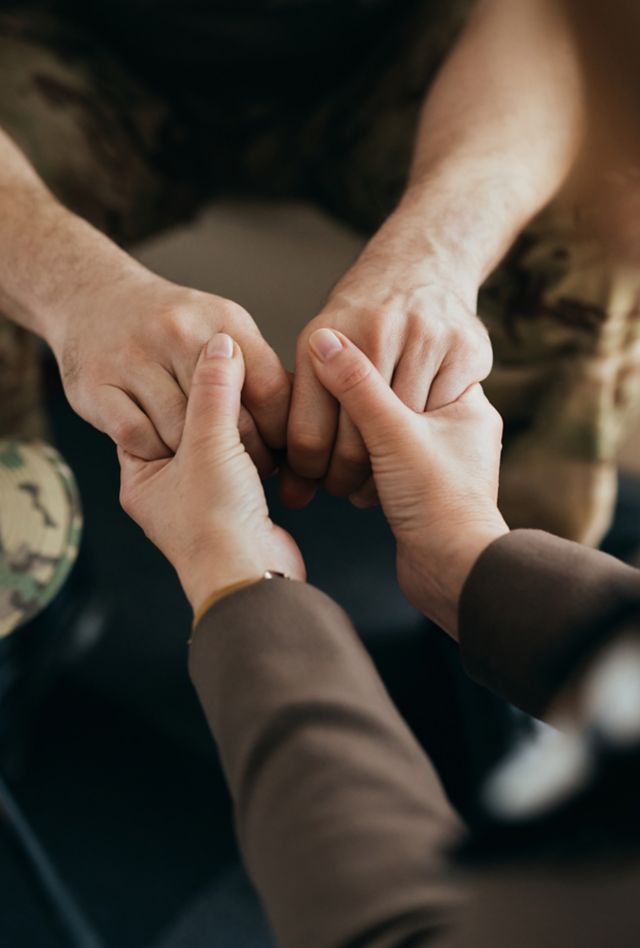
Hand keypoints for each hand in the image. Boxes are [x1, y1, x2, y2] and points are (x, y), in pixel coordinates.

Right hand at [48, 267, 290, 468]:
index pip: (271, 391)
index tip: (282, 451)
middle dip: (246, 453)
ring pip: (182, 435)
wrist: (91, 297)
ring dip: (196, 458)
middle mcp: (180, 334)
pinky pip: (138, 438)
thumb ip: (256, 366)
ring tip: (206, 462)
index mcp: (224, 322)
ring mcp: (135, 359)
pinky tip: (163, 450)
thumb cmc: (167, 324)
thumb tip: (300, 414)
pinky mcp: (99, 387)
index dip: (281, 432)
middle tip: (248, 467)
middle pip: (230, 420)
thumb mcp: (221, 326)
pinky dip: (154, 451)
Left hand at [118, 333, 304, 612]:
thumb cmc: (216, 524)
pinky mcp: (240, 504)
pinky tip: (274, 428)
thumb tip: (221, 343)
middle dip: (213, 400)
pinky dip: (260, 446)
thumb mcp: (209, 444)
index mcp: (142, 476)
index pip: (148, 413)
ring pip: (221, 443)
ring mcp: (205, 498)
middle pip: (188, 425)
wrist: (253, 578)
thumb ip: (214, 391)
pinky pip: (246, 462)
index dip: (172, 382)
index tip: (195, 353)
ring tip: (257, 397)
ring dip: (241, 423)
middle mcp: (169, 488)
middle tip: (232, 367)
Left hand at [286, 221, 491, 505]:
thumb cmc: (363, 320)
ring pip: (404, 436)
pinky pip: (443, 416)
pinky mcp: (466, 348)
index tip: (312, 482)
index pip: (309, 435)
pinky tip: (417, 447)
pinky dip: (429, 439)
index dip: (309, 472)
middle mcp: (375, 333)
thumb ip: (304, 408)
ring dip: (390, 469)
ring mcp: (426, 338)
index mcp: (324, 338)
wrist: (423, 264)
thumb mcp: (319, 346)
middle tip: (345, 489)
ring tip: (378, 476)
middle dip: (347, 479)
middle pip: (357, 444)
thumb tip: (292, 490)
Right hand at [308, 328, 507, 635]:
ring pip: (383, 433)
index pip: (412, 363)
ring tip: (329, 450)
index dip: (369, 362)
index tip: (331, 362)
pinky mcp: (417, 489)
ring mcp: (437, 461)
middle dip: (356, 410)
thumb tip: (324, 340)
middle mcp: (457, 429)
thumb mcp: (393, 433)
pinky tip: (339, 471)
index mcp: (467, 404)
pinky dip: (358, 465)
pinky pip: (379, 462)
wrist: (454, 575)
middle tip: (324, 407)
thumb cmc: (439, 503)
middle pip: (394, 398)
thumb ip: (357, 386)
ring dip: (353, 442)